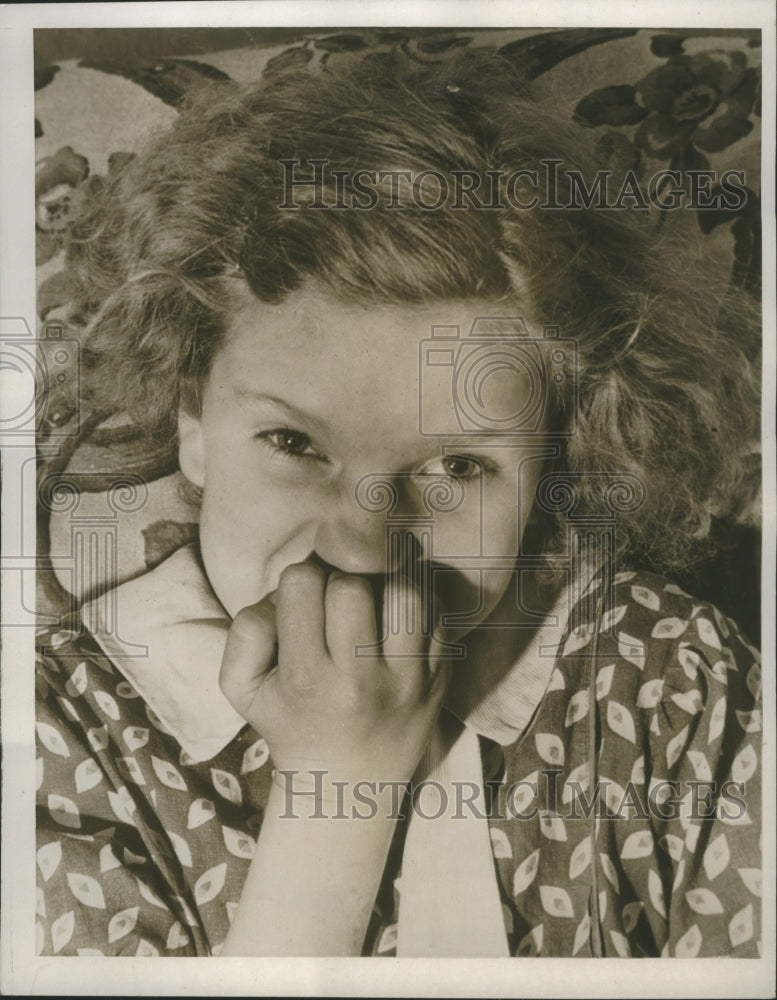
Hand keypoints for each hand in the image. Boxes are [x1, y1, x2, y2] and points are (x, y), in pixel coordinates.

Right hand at [219, 561, 449, 789]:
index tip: (304, 601)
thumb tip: (282, 590)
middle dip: (338, 579)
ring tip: (371, 604)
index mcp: (307, 679)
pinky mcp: (441, 677)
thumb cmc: (291, 723)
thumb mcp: (243, 689)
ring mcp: (409, 680)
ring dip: (383, 587)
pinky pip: (439, 614)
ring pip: (404, 592)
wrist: (348, 782)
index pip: (302, 583)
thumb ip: (246, 631)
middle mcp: (361, 680)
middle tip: (335, 601)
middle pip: (352, 584)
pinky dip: (417, 604)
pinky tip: (395, 619)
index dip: (299, 581)